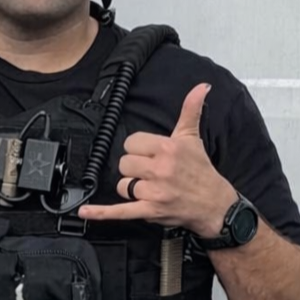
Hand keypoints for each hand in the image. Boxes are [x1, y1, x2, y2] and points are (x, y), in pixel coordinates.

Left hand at [79, 83, 237, 236]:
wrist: (214, 204)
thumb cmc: (201, 171)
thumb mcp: (193, 138)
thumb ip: (190, 110)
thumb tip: (201, 87)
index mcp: (167, 148)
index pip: (131, 143)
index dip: (137, 149)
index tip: (148, 154)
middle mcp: (160, 169)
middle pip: (124, 163)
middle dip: (134, 168)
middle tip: (150, 172)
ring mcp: (154, 191)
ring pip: (122, 185)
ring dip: (131, 188)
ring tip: (149, 188)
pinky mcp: (149, 210)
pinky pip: (119, 211)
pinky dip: (101, 212)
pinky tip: (85, 210)